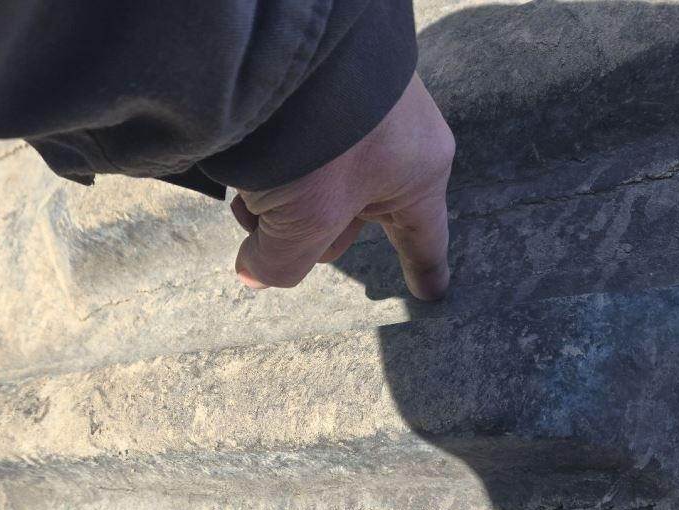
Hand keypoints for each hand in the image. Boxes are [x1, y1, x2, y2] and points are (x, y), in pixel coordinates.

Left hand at [230, 73, 454, 300]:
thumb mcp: (307, 221)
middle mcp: (394, 143)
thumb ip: (283, 262)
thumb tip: (254, 275)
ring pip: (311, 190)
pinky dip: (266, 165)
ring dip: (274, 202)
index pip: (423, 237)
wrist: (287, 46)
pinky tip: (247, 157)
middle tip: (274, 224)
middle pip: (344, 223)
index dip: (425, 268)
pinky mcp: (318, 97)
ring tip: (252, 187)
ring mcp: (357, 117)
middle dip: (301, 234)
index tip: (431, 294)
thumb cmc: (320, 142)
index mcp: (417, 172)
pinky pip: (294, 153)